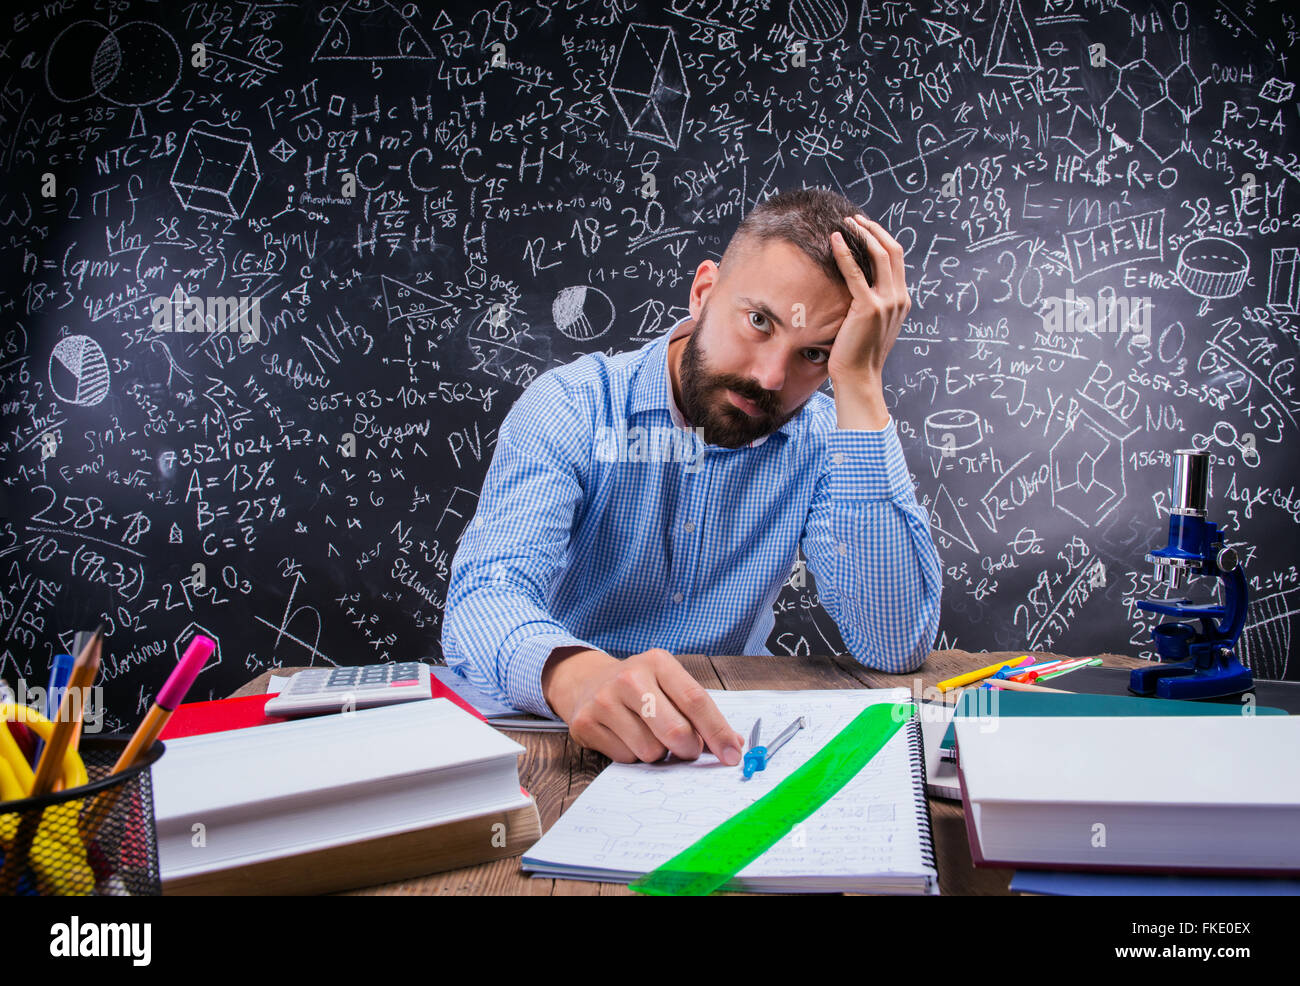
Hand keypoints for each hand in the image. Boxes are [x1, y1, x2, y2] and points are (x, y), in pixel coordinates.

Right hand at [542, 646, 745, 764]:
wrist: (587, 682)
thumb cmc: (641, 688)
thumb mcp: (670, 686)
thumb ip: (702, 713)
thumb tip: (734, 744)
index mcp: (658, 662)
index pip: (696, 700)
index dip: (718, 732)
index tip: (732, 755)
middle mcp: (630, 677)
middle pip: (675, 731)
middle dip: (688, 750)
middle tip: (687, 750)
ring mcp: (604, 700)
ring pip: (651, 751)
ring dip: (658, 754)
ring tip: (649, 735)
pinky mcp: (586, 724)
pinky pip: (626, 758)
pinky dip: (633, 756)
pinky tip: (626, 737)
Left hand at [826, 216, 909, 394]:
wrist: (859, 376)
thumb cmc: (858, 352)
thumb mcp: (872, 323)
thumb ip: (873, 303)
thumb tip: (858, 286)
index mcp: (901, 300)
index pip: (896, 259)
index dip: (882, 238)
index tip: (865, 227)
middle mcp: (898, 298)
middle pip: (892, 250)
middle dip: (873, 230)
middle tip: (854, 218)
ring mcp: (886, 302)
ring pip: (879, 255)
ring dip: (862, 235)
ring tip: (845, 223)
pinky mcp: (868, 307)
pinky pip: (856, 273)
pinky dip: (845, 253)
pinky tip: (835, 240)